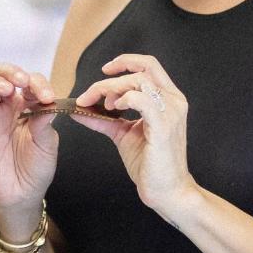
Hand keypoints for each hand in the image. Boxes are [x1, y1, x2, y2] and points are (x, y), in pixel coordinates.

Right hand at [0, 63, 73, 216]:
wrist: (23, 194)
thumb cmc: (37, 167)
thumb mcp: (47, 144)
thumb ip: (44, 122)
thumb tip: (47, 102)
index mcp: (28, 106)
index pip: (30, 83)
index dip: (38, 84)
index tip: (47, 97)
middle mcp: (9, 108)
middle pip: (3, 76)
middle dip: (11, 72)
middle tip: (21, 81)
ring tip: (6, 90)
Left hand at [72, 54, 196, 215]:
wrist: (166, 191)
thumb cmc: (149, 163)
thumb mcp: (123, 134)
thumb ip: (103, 119)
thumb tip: (79, 109)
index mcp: (168, 99)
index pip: (149, 65)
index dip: (125, 62)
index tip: (104, 71)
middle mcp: (173, 101)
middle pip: (143, 68)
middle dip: (110, 79)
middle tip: (90, 96)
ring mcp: (171, 112)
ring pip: (139, 82)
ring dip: (113, 89)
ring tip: (104, 107)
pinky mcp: (163, 126)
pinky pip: (142, 100)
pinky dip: (124, 99)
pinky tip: (115, 110)